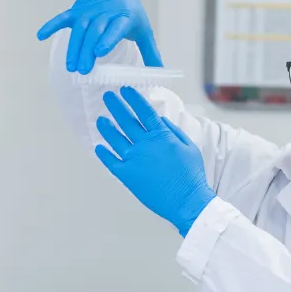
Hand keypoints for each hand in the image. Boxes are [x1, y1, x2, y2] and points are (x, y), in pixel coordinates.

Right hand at [36, 0, 162, 74]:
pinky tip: (40, 36)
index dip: (108, 38)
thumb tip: (161, 73)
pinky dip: (51, 25)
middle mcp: (105, 13)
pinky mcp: (76, 10)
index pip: (115, 28)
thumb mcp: (143, 30)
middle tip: (83, 71)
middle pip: (94, 33)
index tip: (100, 51)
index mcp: (124, 17)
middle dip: (87, 52)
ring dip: (74, 47)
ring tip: (71, 67)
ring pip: (79, 30)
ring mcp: (89, 11)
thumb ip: (151, 52)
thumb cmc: (130, 13)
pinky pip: (63, 18)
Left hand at [94, 87, 213, 236]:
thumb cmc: (191, 176)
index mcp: (162, 136)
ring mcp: (134, 159)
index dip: (133, 98)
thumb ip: (174, 131)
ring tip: (100, 119)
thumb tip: (160, 119)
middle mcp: (145, 144)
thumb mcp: (189, 147)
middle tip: (107, 96)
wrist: (187, 201)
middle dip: (116, 106)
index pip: (144, 111)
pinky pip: (110, 161)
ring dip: (106, 127)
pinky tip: (99, 147)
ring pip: (114, 138)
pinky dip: (103, 154)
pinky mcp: (127, 175)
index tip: (125, 90)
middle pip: (126, 120)